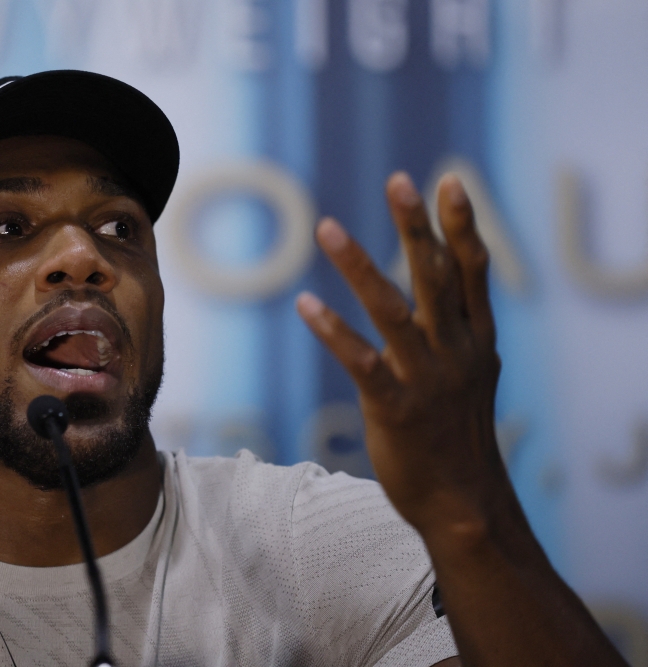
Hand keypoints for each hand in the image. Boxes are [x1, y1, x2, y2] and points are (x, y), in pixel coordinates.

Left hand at [296, 172, 507, 541]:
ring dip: (360, 266)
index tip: (448, 180)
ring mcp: (427, 379)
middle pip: (436, 277)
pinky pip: (361, 362)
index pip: (471, 271)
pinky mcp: (396, 408)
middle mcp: (456, 352)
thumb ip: (459, 328)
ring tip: (327, 227)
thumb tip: (446, 288)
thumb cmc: (459, 433)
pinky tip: (306, 303)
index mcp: (476, 340)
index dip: (460, 226)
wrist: (463, 502)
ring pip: (393, 311)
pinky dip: (333, 331)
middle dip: (417, 227)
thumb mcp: (472, 374)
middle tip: (398, 179)